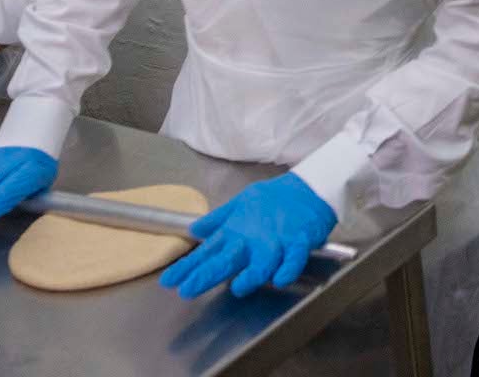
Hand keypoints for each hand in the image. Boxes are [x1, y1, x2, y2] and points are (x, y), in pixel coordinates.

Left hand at [160, 173, 336, 298]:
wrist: (309, 187)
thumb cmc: (274, 199)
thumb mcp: (241, 203)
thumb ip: (218, 220)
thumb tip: (195, 230)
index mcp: (237, 230)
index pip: (207, 252)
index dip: (188, 267)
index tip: (169, 281)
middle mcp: (253, 238)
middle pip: (227, 259)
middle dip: (206, 275)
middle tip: (187, 290)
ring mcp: (277, 240)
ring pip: (263, 261)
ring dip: (252, 275)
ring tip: (239, 287)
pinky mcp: (299, 240)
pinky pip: (294, 257)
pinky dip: (288, 268)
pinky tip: (280, 279)